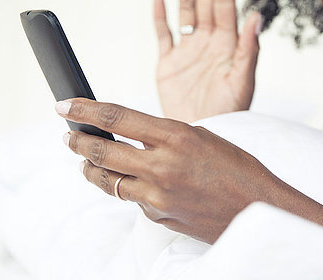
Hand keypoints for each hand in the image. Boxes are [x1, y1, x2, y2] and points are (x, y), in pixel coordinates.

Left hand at [56, 98, 280, 243]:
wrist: (257, 209)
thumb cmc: (237, 168)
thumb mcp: (202, 136)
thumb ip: (164, 136)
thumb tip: (133, 136)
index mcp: (175, 136)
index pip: (117, 117)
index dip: (85, 109)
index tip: (64, 105)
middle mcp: (161, 166)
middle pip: (102, 150)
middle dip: (77, 141)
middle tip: (67, 135)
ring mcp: (157, 196)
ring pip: (107, 180)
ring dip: (90, 168)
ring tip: (83, 160)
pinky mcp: (158, 216)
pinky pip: (132, 199)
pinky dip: (126, 188)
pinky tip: (129, 182)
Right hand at [153, 0, 261, 122]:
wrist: (201, 134)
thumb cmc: (228, 114)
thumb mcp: (242, 82)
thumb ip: (249, 50)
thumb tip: (256, 16)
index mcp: (227, 43)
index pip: (224, 1)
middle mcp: (208, 42)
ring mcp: (188, 51)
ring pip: (185, 10)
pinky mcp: (168, 64)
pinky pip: (164, 35)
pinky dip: (160, 17)